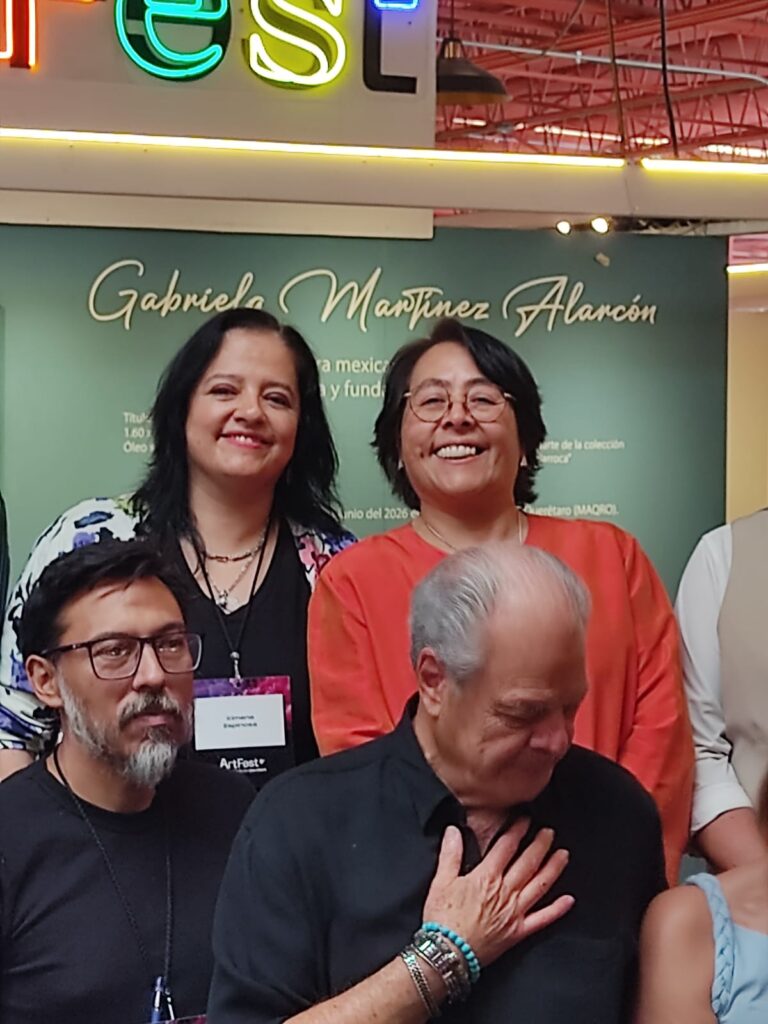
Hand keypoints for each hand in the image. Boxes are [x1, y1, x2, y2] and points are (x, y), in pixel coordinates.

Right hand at [422, 820, 573, 965]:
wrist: (447, 953)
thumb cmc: (442, 918)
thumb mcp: (441, 881)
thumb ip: (450, 854)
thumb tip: (454, 830)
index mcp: (486, 877)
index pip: (507, 847)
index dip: (517, 830)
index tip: (525, 819)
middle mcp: (505, 892)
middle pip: (528, 862)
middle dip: (540, 844)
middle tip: (550, 831)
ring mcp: (515, 912)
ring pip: (539, 885)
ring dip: (553, 868)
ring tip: (564, 855)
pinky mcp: (518, 932)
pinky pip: (542, 919)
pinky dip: (557, 910)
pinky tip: (569, 900)